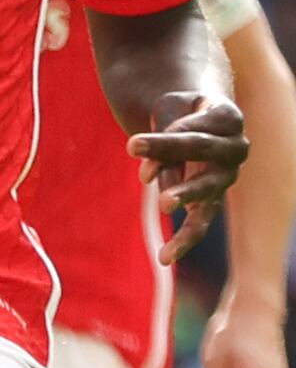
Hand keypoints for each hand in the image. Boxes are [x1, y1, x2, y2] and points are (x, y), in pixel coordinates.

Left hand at [130, 89, 247, 257]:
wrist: (198, 118)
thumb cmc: (181, 110)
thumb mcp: (169, 110)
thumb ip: (162, 138)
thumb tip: (151, 178)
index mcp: (227, 117)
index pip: (196, 128)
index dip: (165, 139)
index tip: (131, 146)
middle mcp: (234, 147)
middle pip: (203, 152)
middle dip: (172, 159)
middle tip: (144, 174)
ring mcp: (225, 176)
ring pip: (208, 189)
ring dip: (185, 196)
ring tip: (163, 204)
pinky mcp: (211, 200)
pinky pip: (200, 222)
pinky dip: (184, 240)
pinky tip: (164, 257)